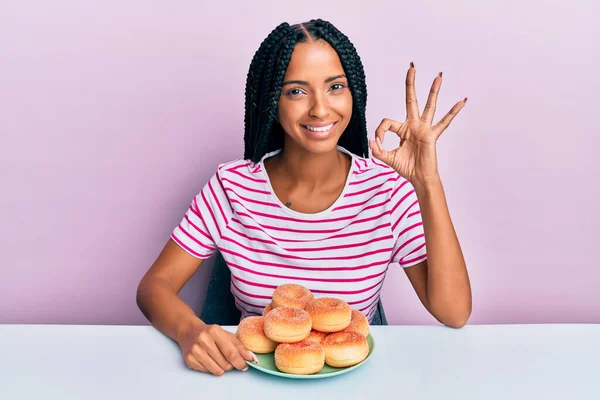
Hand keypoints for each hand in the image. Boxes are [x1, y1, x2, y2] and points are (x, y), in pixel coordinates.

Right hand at [178, 320, 256, 375]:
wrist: (189, 332)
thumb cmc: (210, 333)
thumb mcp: (226, 335)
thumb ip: (239, 346)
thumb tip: (251, 358)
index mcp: (215, 331)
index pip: (231, 352)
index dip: (240, 362)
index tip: (245, 365)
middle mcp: (203, 340)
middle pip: (225, 364)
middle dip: (231, 365)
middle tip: (229, 359)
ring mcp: (195, 351)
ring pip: (217, 370)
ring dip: (222, 368)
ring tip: (219, 359)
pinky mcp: (190, 360)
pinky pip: (208, 372)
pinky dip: (212, 368)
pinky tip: (209, 359)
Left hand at [369, 62, 466, 184]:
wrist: (419, 178)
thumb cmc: (406, 168)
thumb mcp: (387, 158)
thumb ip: (378, 150)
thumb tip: (372, 140)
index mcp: (402, 129)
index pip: (387, 122)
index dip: (379, 131)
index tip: (378, 142)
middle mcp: (414, 125)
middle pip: (411, 100)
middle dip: (410, 84)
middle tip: (412, 67)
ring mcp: (424, 129)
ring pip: (430, 106)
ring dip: (433, 90)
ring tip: (439, 76)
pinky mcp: (432, 135)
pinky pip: (444, 122)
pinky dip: (453, 112)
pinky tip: (462, 101)